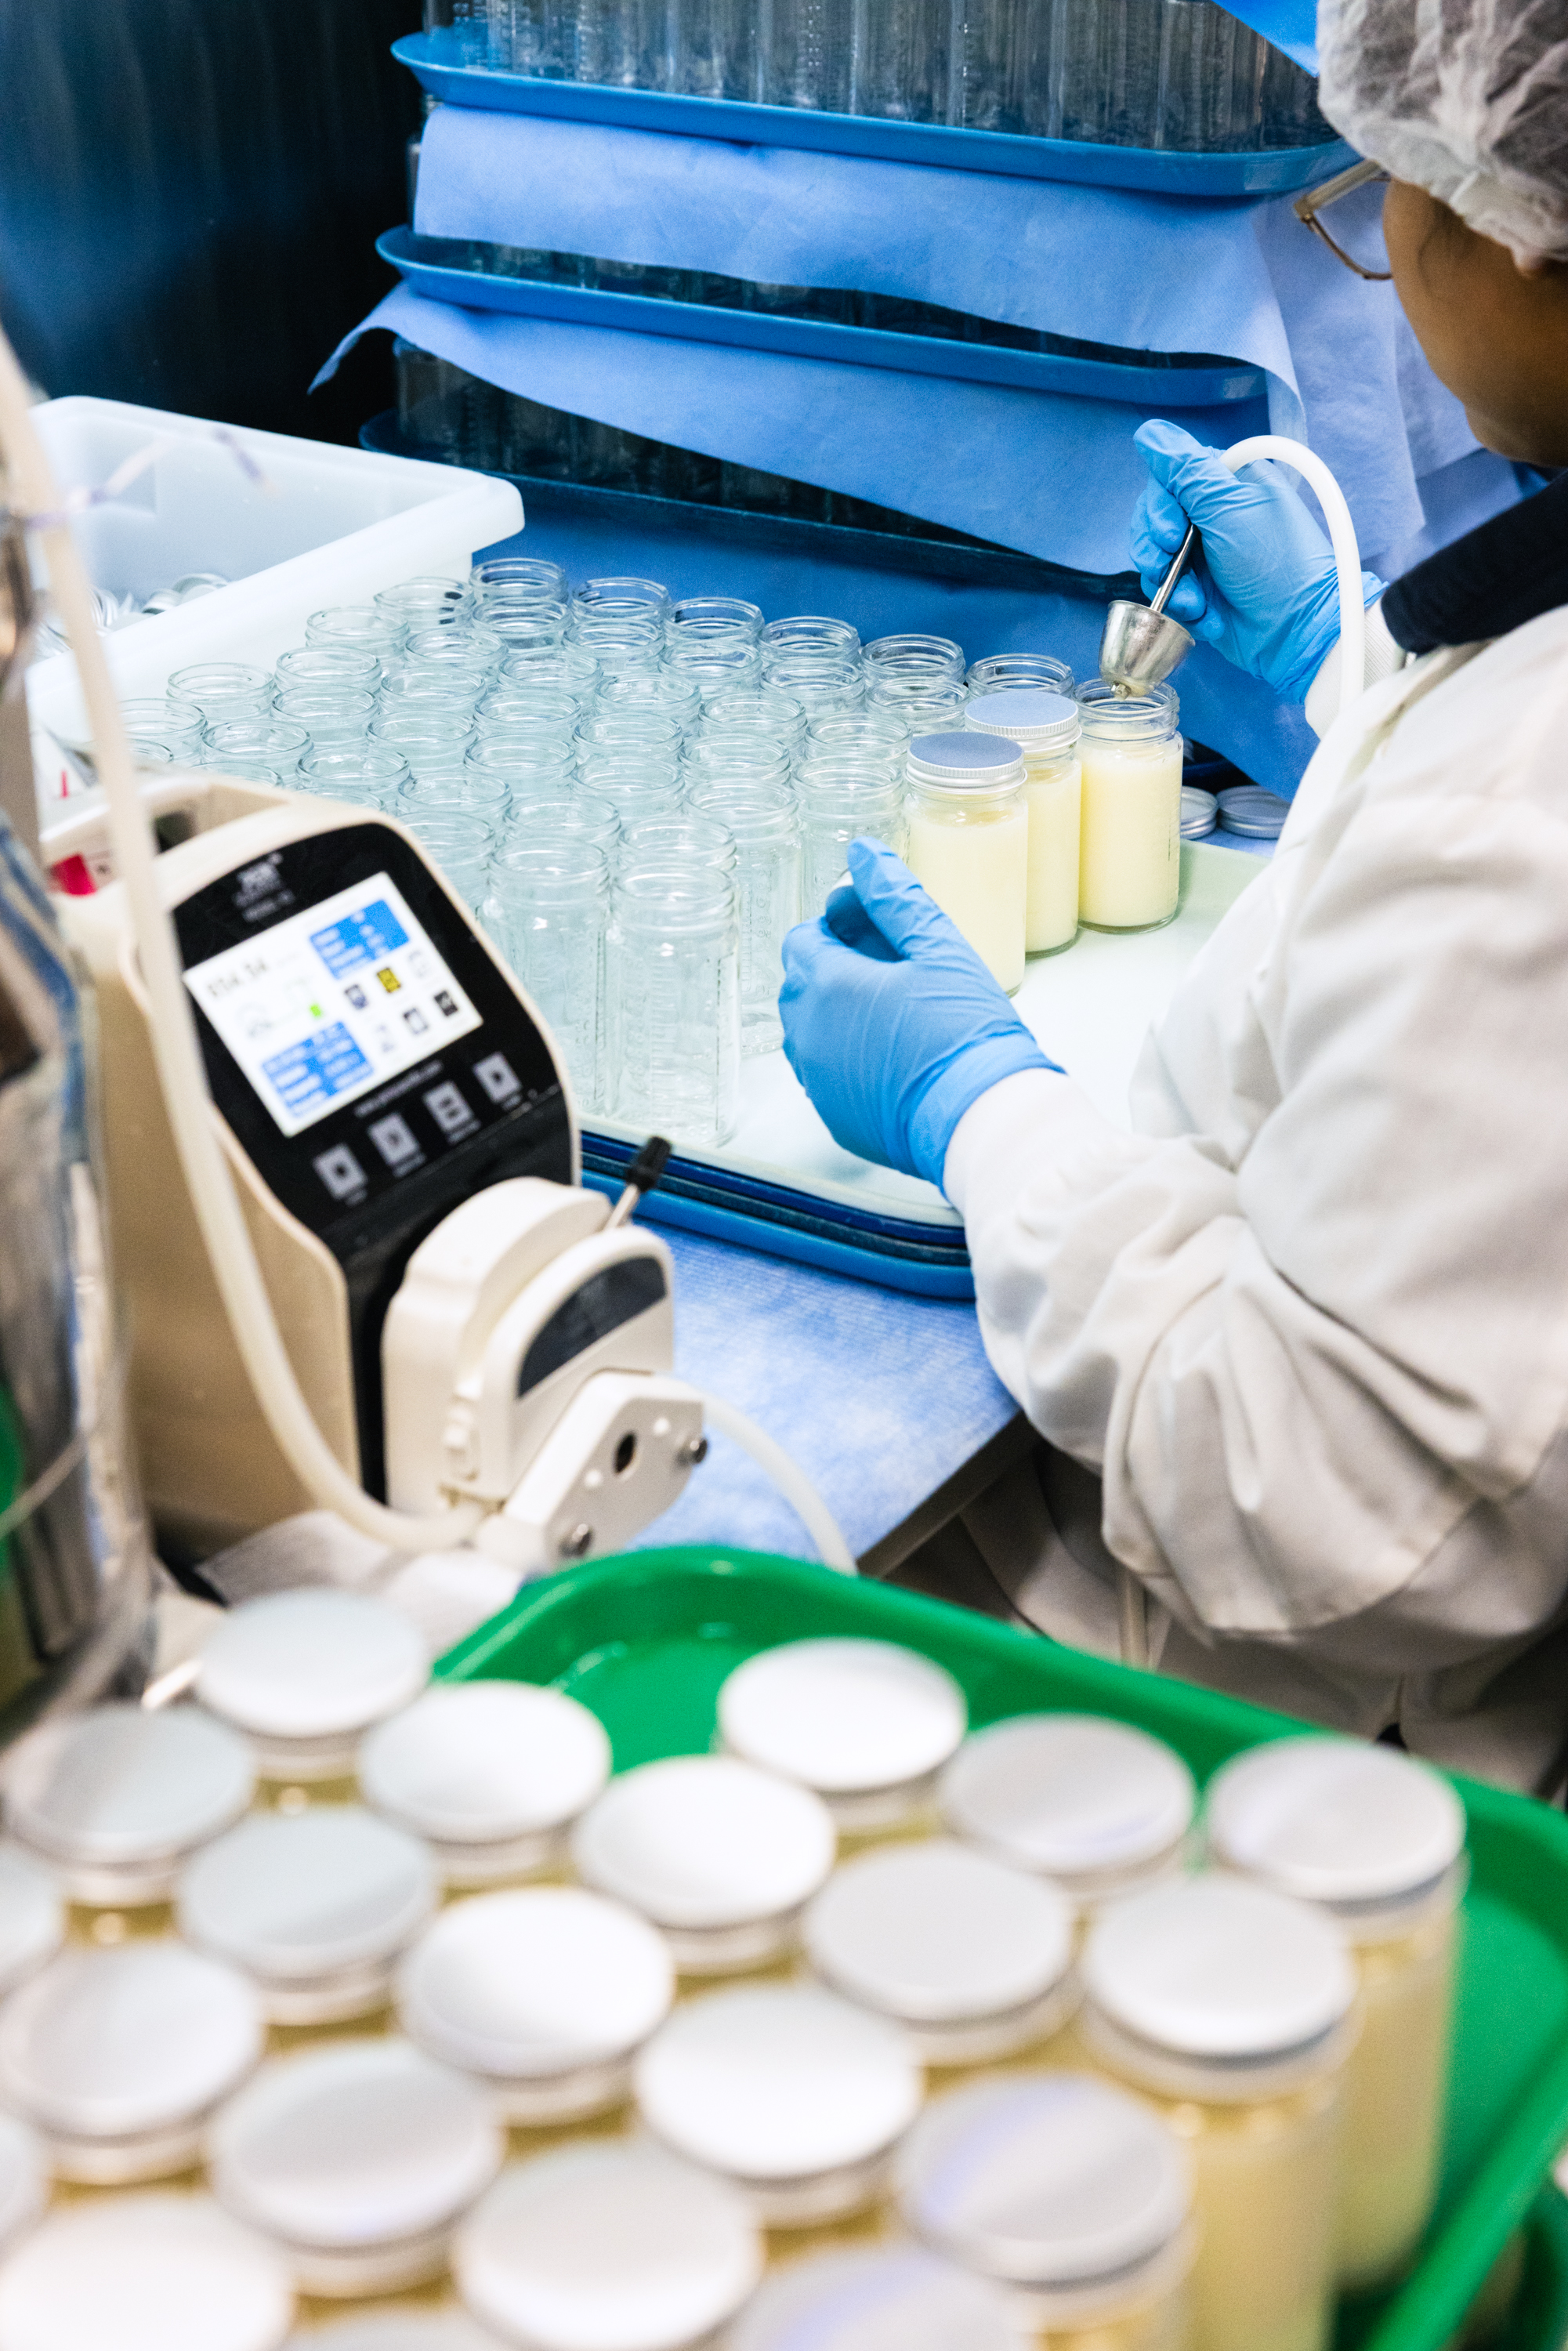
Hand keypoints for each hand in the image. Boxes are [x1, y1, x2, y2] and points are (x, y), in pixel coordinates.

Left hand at [779, 838, 1057, 1188]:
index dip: (837, 927)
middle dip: (834, 969)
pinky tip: (894, 1055)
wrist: (983, 1119)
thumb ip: (895, 897)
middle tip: (890, 969)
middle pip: (800, 984)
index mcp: (828, 985)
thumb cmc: (968, 1035)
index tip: (874, 931)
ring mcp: (817, 1081)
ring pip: (808, 1031)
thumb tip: (864, 856)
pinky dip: (846, 1058)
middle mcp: (808, 1034)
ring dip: (836, 1014)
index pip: (803, 939)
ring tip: (895, 1012)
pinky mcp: (834, 1117)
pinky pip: (824, 1075)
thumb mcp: (939, 947)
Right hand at [1130, 420, 1384, 703]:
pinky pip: (1165, 591)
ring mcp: (1203, 555)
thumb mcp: (1230, 509)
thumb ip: (1185, 471)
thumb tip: (1149, 432)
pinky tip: (1205, 613)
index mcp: (1226, 484)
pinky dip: (1180, 606)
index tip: (1174, 531)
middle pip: (1153, 518)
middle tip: (1171, 562)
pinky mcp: (1198, 590)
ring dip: (1168, 582)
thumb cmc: (1275, 563)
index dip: (1160, 506)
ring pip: (1153, 557)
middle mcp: (1211, 515)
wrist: (1296, 630)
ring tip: (1195, 600)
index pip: (1168, 478)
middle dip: (1156, 546)